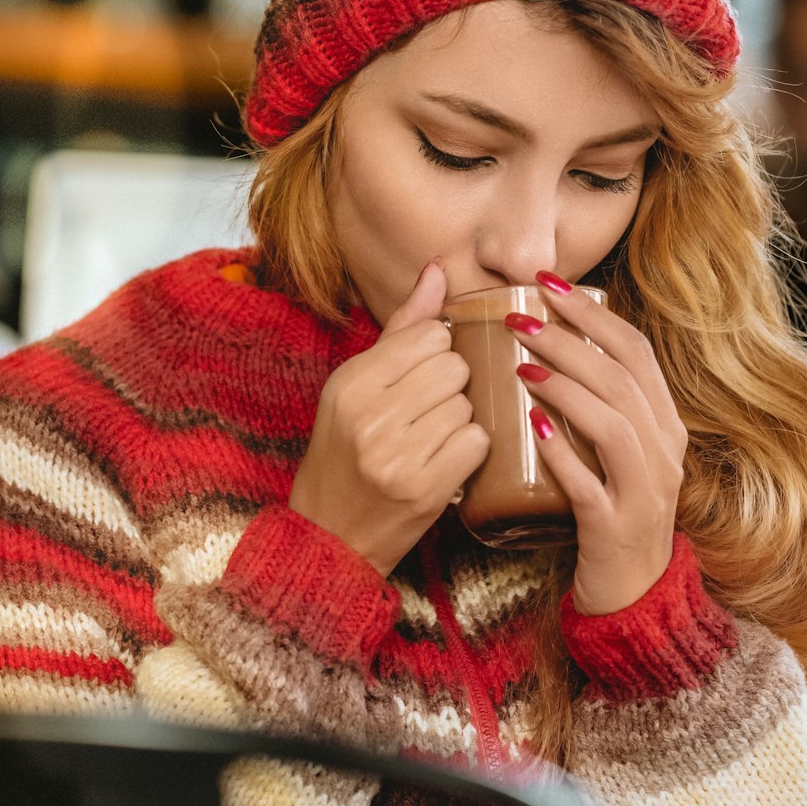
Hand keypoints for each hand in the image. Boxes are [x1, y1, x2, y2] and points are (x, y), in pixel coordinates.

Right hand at [288, 261, 489, 576]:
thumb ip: (401, 327)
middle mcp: (369, 416)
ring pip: (468, 405)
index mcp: (350, 383)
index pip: (429, 335)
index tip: (420, 375)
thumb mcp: (356, 386)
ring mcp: (396, 456)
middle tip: (427, 412)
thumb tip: (437, 269)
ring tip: (430, 439)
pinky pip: (477, 442)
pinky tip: (445, 461)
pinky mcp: (425, 490)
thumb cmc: (346, 453)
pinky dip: (470, 451)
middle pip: (454, 367)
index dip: (436, 352)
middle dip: (451, 386)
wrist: (329, 537)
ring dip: (459, 420)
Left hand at [509, 276, 687, 614]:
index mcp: (664, 424)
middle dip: (569, 339)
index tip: (548, 283)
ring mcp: (645, 491)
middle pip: (622, 378)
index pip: (635, 351)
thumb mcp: (617, 451)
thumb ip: (598, 404)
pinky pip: (589, 483)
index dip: (592, 313)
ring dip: (566, 387)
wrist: (635, 595)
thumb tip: (551, 345)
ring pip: (613, 423)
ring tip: (522, 365)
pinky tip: (532, 428)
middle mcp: (664, 451)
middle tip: (520, 317)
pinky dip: (561, 452)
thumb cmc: (613, 510)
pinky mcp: (616, 527)